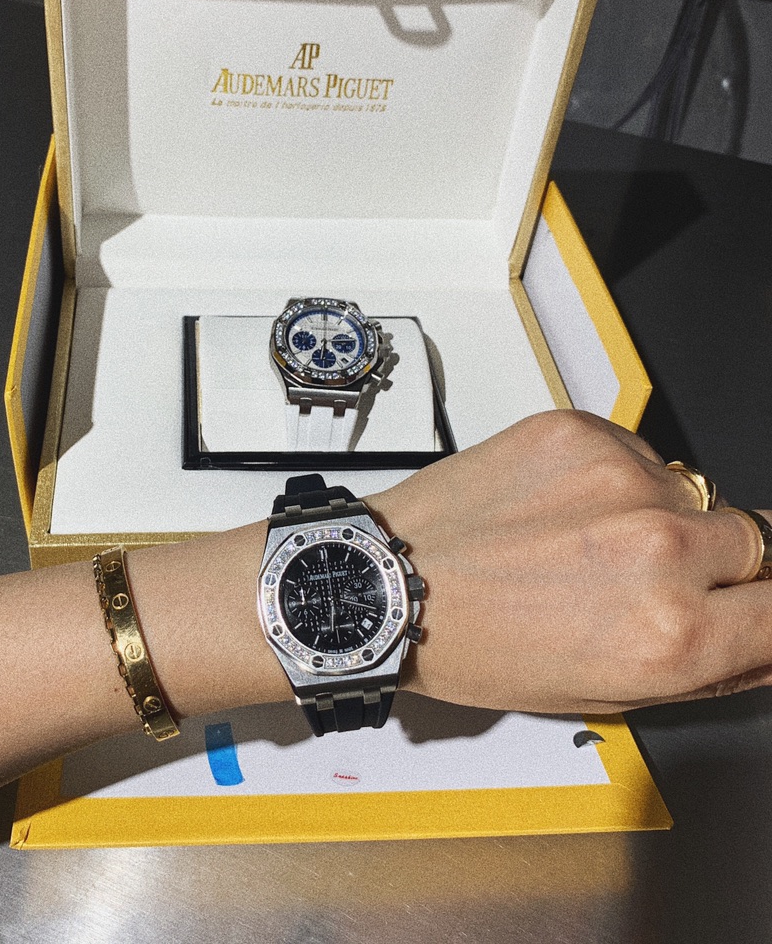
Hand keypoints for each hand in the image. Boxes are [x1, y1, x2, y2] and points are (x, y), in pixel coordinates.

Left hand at [367, 410, 770, 712]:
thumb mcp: (599, 692)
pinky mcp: (578, 432)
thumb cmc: (473, 645)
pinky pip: (638, 452)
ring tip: (587, 539)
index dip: (768, 611)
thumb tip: (763, 641)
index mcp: (671, 634)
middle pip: (758, 539)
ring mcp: (618, 480)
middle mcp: (657, 550)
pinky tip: (560, 506)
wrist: (390, 580)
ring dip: (662, 516)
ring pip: (696, 493)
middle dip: (721, 562)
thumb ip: (702, 668)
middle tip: (651, 574)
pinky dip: (614, 477)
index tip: (752, 605)